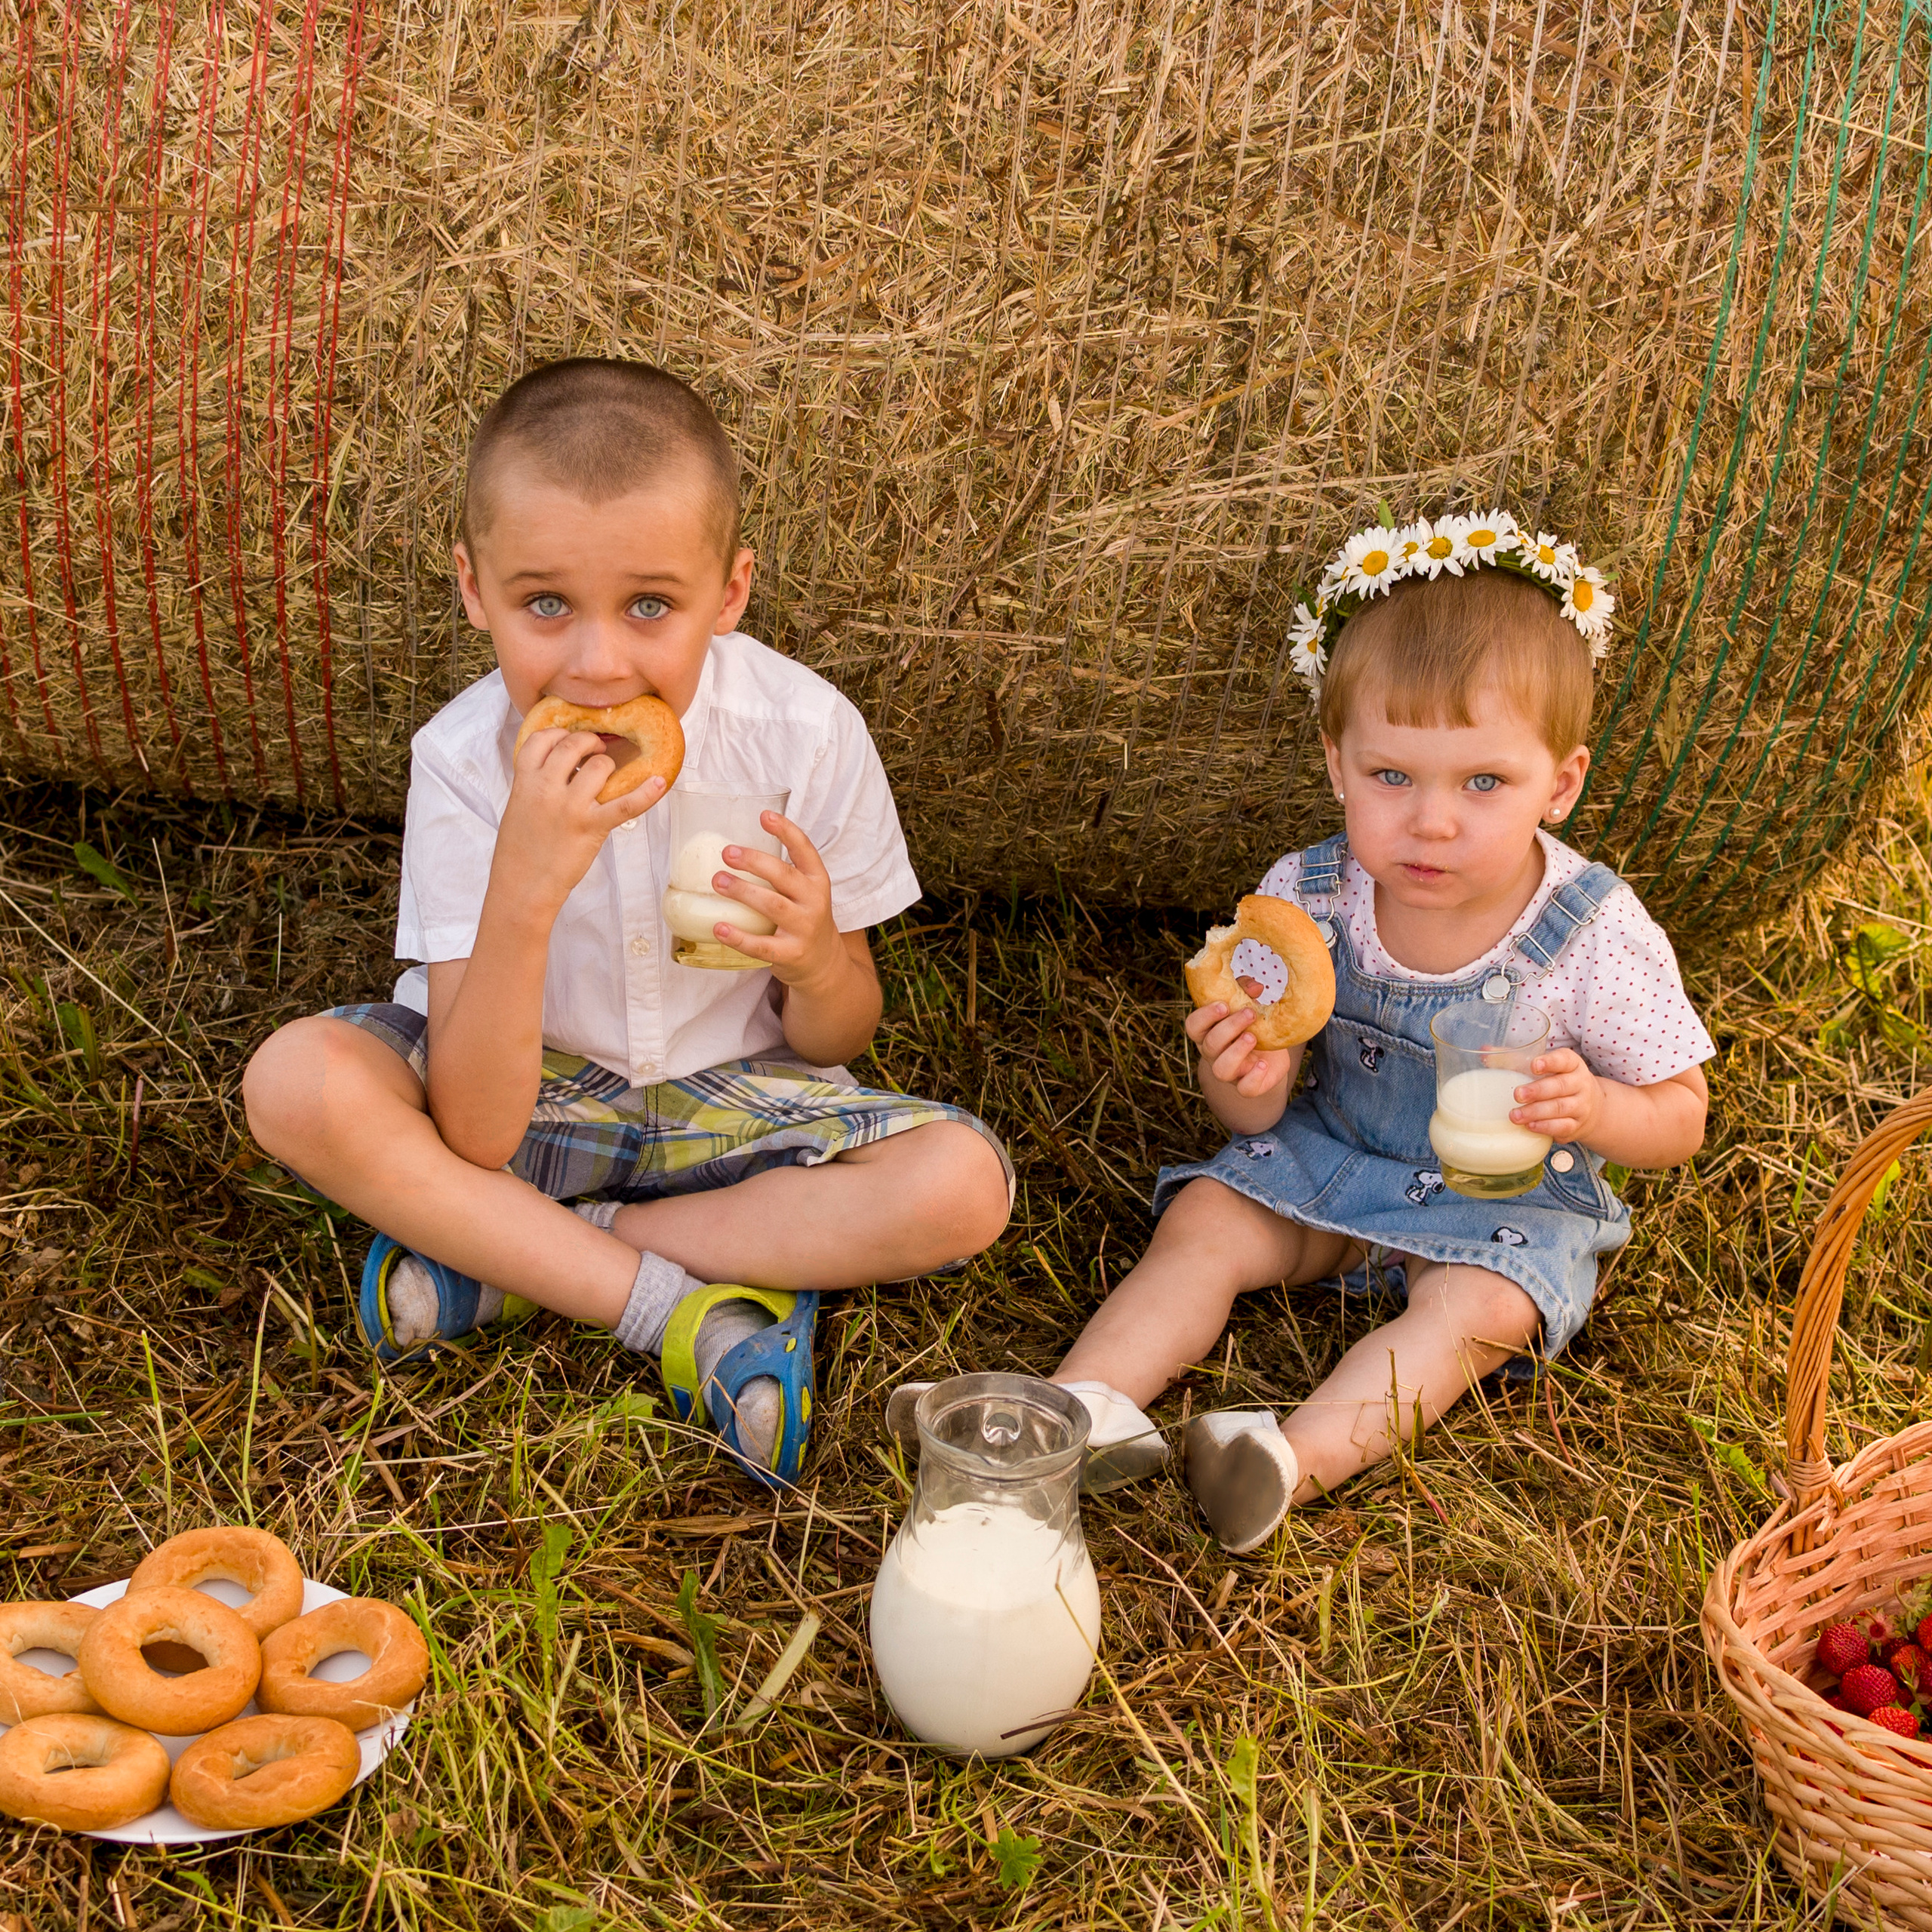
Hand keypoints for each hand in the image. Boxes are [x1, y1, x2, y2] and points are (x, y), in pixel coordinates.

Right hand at [491, 727, 665, 915]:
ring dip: (608, 765)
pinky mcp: (592, 827)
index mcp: (524, 781)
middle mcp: (546, 788)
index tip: (568, 737)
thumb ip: (536, 784)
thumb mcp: (518, 807)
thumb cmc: (520, 850)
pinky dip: (646, 793)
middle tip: (597, 749)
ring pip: (599, 766)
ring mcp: (570, 807)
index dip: (558, 733)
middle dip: (589, 742)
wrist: (522, 886)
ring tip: (609, 774)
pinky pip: (626, 804)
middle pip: (573, 744)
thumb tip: (562, 768)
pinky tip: (659, 782)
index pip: (540, 739)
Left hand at [706, 811, 845, 990]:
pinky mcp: (791, 953)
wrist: (823, 963)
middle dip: (754, 862)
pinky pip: (762, 945)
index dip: (786, 831)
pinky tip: (719, 927)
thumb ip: (779, 873)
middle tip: (727, 852)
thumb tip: (732, 848)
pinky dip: (739, 937)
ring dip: (743, 891)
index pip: (805, 850)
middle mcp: (814, 901)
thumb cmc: (803, 918)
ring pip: (773, 906)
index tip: (764, 816)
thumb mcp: (804, 892)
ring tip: (718, 881)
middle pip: (784, 876)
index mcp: (816, 880)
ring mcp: (804, 928)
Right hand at [1186, 986, 1293, 1099]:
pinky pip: (1245, 1089)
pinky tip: (1264, 1064)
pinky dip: (1254, 1077)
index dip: (1204, 1017)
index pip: (1193, 1026)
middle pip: (1210, 1045)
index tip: (1223, 1005)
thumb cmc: (1255, 1027)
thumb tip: (1255, 987)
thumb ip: (1247, 992)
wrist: (1273, 1057)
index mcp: (1209, 1032)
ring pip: (1221, 1070)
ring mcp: (1230, 1072)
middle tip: (1250, 1013)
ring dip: (1236, 1052)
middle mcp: (1214, 1054)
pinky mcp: (1247, 1086)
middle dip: (1229, 1028)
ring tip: (1253, 1038)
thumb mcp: (1250, 1006)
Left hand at [1511, 1048, 1602, 1142]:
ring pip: (1560, 1108)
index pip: (1564, 1060)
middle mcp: (1580, 1084)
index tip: (1534, 1065)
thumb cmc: (1557, 1081)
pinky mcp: (1577, 1125)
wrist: (1589, 1108)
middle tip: (1517, 1095)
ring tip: (1515, 1115)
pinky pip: (1563, 1126)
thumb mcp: (1543, 1067)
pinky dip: (1546, 1127)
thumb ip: (1514, 1059)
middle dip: (1538, 1091)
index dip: (1550, 1062)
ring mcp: (1581, 1106)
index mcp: (1572, 1065)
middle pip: (1561, 1086)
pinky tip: (1530, 1126)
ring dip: (1536, 1112)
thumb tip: (1485, 1052)